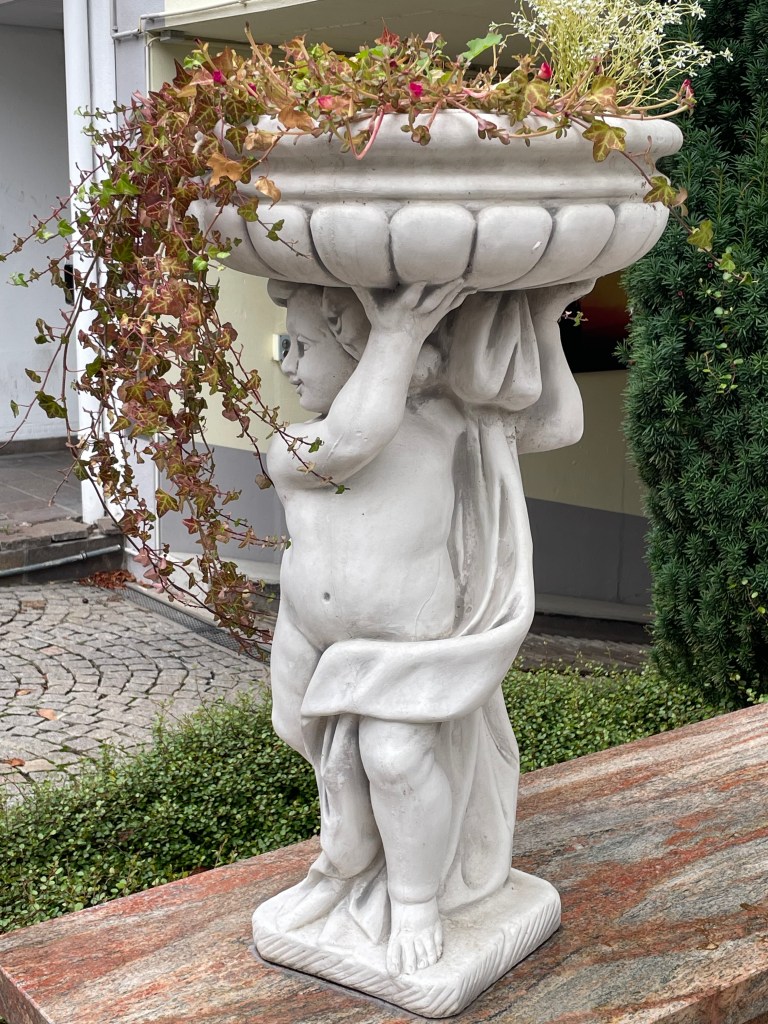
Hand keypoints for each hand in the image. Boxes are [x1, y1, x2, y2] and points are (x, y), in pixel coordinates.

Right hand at [352, 279, 473, 343]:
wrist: (395, 343)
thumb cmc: (382, 319)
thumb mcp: (370, 304)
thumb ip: (361, 286)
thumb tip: (344, 265)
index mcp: (401, 308)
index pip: (409, 297)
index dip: (417, 288)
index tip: (424, 277)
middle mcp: (417, 312)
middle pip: (432, 300)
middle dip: (445, 290)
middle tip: (458, 276)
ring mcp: (429, 315)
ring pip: (444, 302)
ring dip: (456, 291)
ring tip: (467, 277)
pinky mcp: (437, 316)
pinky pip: (451, 305)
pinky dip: (461, 297)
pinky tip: (472, 288)